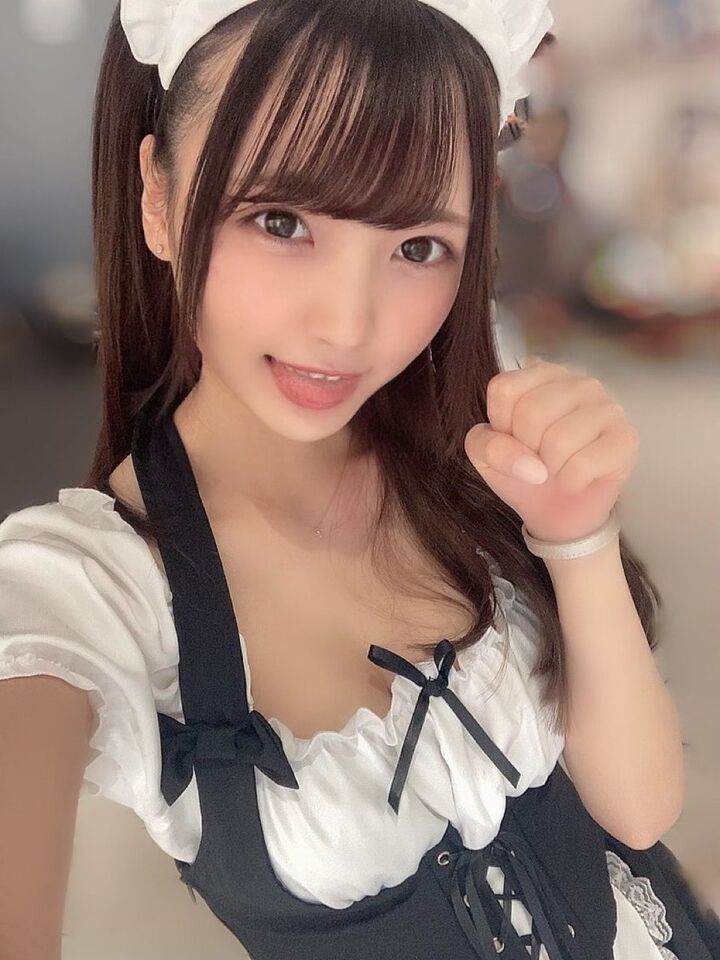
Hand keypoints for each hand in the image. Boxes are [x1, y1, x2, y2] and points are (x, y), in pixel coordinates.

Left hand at [464, 357, 638, 542]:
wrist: (557, 510)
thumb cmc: (524, 470)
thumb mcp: (484, 453)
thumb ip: (486, 445)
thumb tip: (529, 463)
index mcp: (541, 374)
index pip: (504, 390)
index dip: (501, 427)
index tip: (514, 439)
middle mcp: (578, 381)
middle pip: (531, 411)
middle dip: (526, 449)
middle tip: (537, 459)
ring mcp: (607, 406)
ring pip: (558, 439)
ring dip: (549, 468)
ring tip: (557, 468)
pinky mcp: (626, 438)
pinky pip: (583, 464)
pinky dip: (570, 481)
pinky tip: (576, 479)